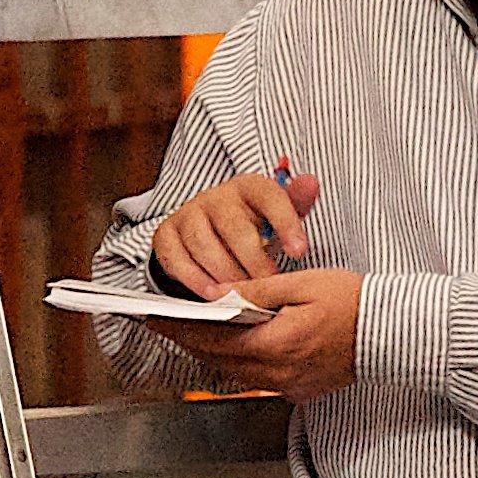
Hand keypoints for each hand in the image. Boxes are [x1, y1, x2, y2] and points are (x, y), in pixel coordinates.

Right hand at [150, 167, 321, 295]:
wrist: (209, 230)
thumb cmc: (251, 224)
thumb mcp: (277, 213)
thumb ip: (296, 202)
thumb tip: (311, 182)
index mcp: (248, 187)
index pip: (270, 197)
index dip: (286, 224)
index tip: (300, 252)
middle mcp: (216, 196)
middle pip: (234, 227)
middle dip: (253, 261)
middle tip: (267, 285)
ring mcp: (188, 213)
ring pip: (203, 244)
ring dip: (224, 273)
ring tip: (241, 295)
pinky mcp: (166, 234)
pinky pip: (176, 257)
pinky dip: (194, 279)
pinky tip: (211, 294)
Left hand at [169, 267, 359, 399]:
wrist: (393, 333)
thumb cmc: (353, 302)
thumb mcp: (302, 283)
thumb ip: (257, 290)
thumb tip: (218, 292)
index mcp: (278, 344)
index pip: (213, 339)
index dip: (179, 328)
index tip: (154, 317)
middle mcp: (279, 373)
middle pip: (218, 360)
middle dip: (189, 340)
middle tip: (163, 322)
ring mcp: (289, 386)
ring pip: (234, 372)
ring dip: (211, 353)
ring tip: (191, 331)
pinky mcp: (299, 391)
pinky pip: (257, 378)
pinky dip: (238, 362)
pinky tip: (233, 345)